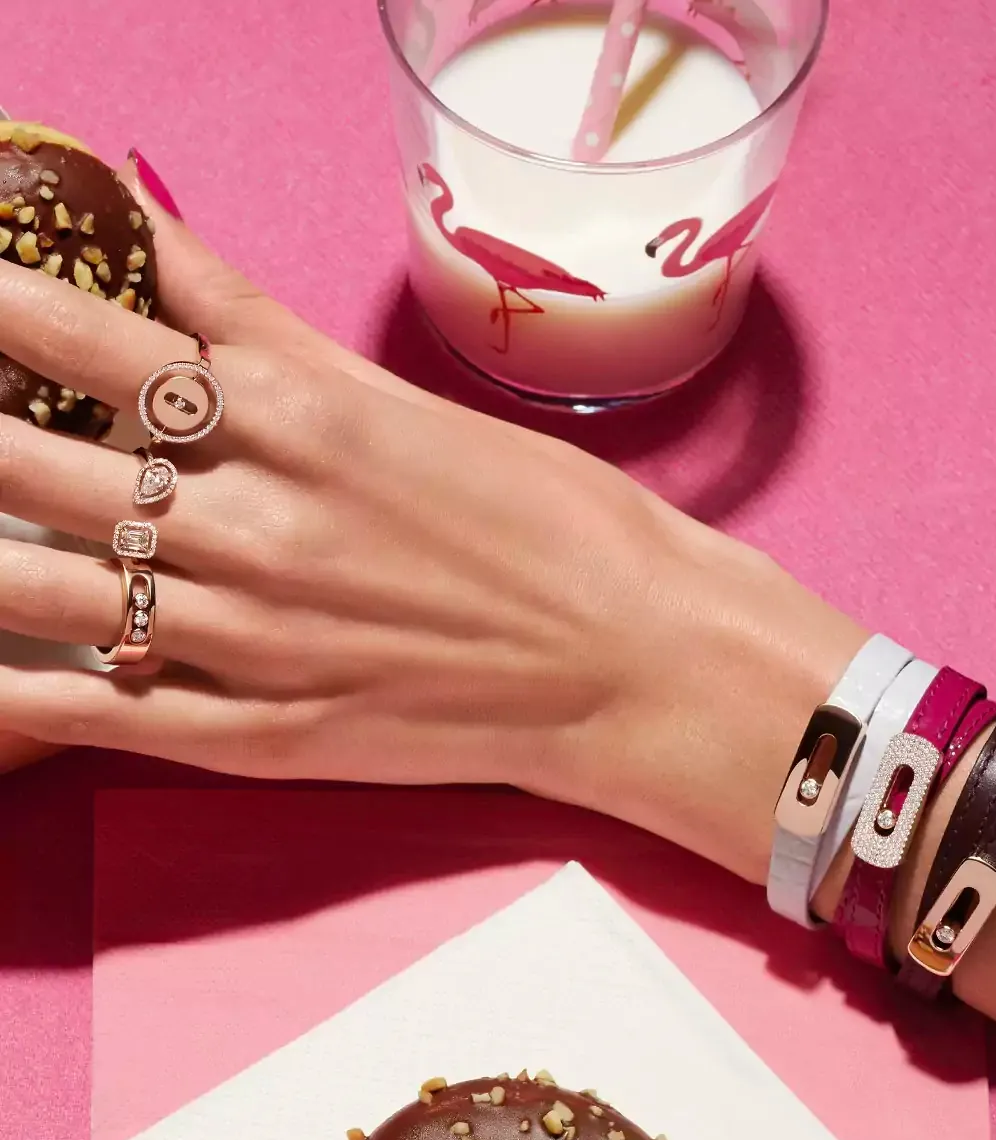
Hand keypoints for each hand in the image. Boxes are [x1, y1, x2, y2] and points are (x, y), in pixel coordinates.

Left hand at [0, 166, 679, 785]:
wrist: (639, 660)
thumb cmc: (551, 523)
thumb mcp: (407, 403)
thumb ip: (265, 336)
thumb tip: (159, 254)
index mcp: (298, 418)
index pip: (94, 337)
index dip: (7, 307)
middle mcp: (256, 522)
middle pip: (42, 459)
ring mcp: (255, 638)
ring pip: (49, 588)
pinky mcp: (271, 737)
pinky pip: (111, 716)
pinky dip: (28, 693)